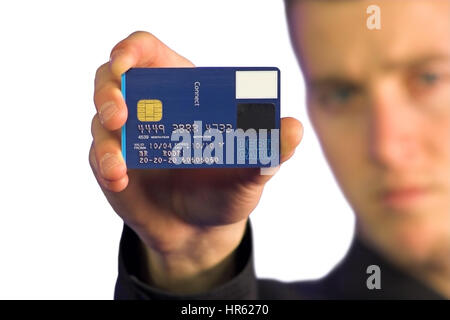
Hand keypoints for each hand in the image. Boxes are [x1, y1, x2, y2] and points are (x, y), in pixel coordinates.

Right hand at [89, 31, 302, 292]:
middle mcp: (150, 107)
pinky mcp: (112, 163)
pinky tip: (120, 178)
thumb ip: (269, 150)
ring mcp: (128, 135)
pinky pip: (99, 156)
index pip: (149, 53)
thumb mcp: (251, 171)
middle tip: (120, 111)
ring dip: (106, 134)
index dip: (133, 49)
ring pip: (101, 116)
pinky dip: (106, 164)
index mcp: (183, 92)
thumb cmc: (227, 191)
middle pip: (112, 77)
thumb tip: (293, 129)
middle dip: (109, 89)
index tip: (126, 59)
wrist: (201, 231)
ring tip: (119, 161)